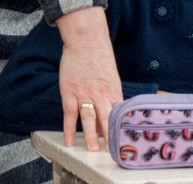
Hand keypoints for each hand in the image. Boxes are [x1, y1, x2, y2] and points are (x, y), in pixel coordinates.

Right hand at [57, 6, 122, 150]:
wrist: (86, 41)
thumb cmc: (100, 57)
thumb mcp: (112, 76)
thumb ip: (112, 93)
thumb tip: (113, 109)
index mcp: (114, 90)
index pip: (120, 114)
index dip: (122, 128)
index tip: (124, 140)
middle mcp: (101, 94)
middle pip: (107, 119)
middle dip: (109, 137)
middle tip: (111, 151)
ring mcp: (85, 94)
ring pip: (89, 119)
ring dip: (91, 136)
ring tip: (92, 150)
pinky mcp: (70, 92)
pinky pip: (69, 114)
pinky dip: (69, 129)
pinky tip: (69, 140)